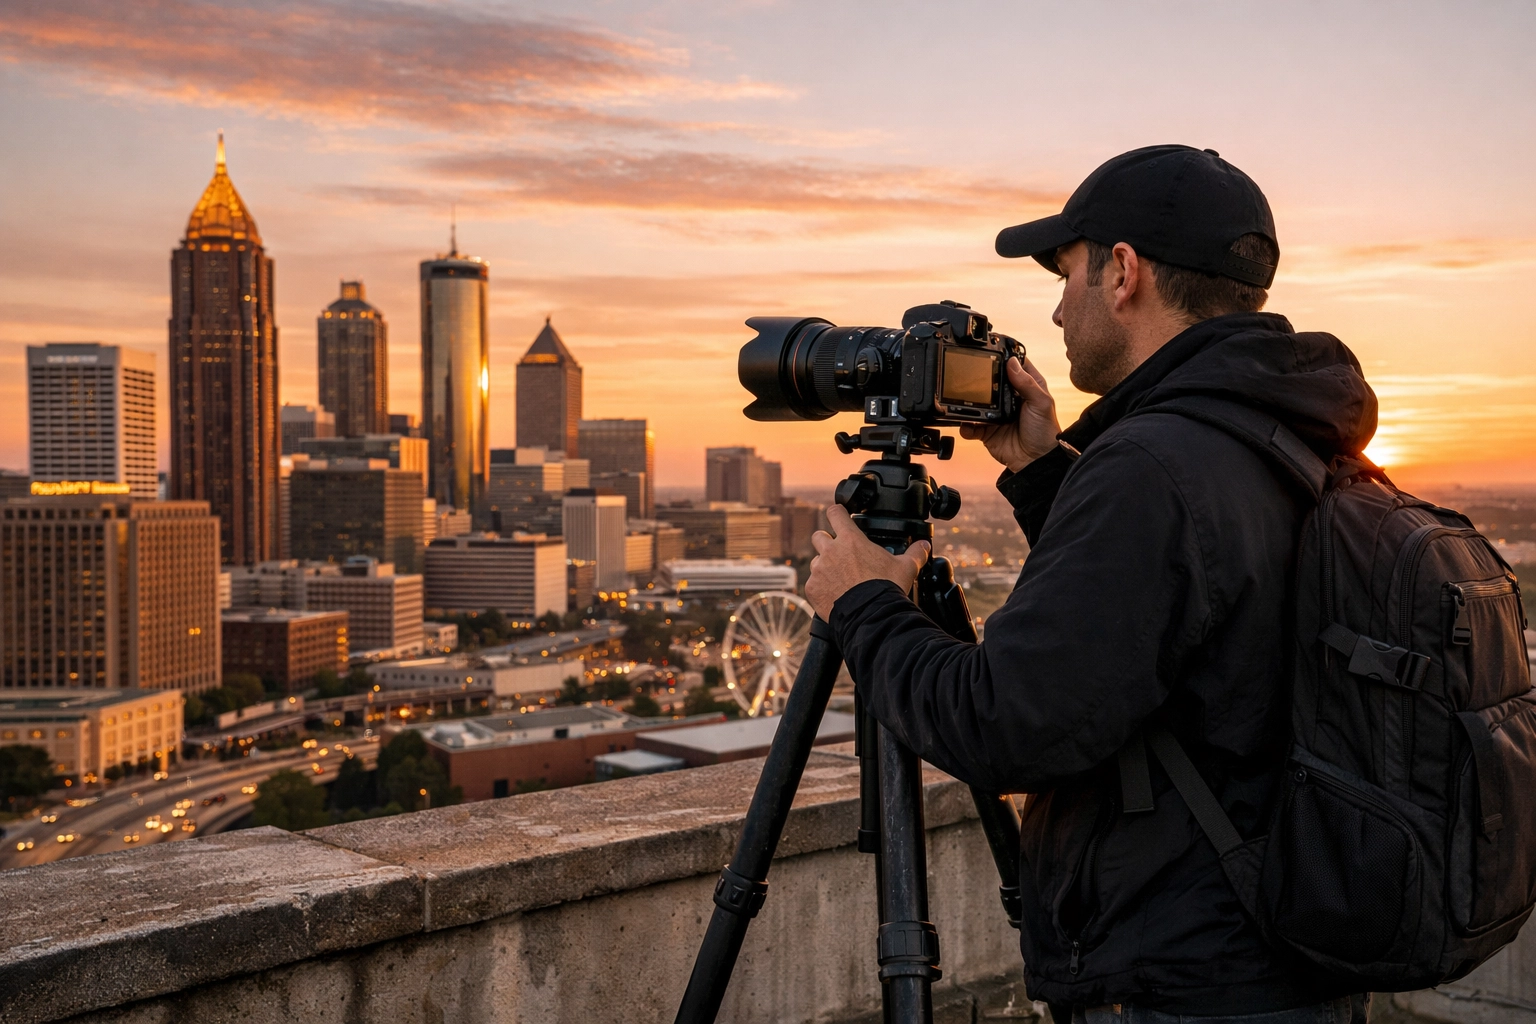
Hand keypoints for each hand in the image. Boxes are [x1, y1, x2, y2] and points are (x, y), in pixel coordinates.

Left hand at [805, 505, 930, 619]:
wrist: (870, 615)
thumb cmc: (886, 588)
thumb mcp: (906, 567)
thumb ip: (915, 553)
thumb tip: (924, 545)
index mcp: (851, 540)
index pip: (835, 513)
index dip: (837, 512)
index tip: (838, 514)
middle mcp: (830, 551)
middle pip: (819, 535)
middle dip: (826, 541)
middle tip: (838, 553)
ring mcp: (819, 570)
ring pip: (815, 561)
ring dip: (824, 566)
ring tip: (839, 579)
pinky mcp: (812, 588)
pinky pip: (813, 584)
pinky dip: (821, 588)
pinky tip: (834, 595)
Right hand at [959, 356, 1059, 471]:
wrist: (1036, 462)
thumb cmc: (1046, 432)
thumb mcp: (1041, 403)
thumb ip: (1026, 383)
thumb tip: (1011, 362)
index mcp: (1026, 386)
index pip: (1013, 364)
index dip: (1003, 356)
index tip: (991, 348)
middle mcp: (1009, 397)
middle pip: (989, 380)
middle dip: (980, 378)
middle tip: (972, 376)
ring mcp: (995, 413)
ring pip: (976, 402)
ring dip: (969, 402)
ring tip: (965, 401)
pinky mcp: (986, 430)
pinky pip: (970, 425)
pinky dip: (965, 425)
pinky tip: (968, 425)